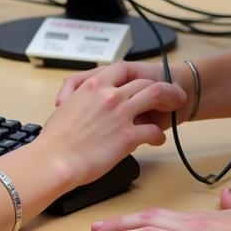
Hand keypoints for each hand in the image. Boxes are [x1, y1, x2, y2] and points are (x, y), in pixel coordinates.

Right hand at [35, 66, 187, 186]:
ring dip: (169, 101)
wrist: (55, 160)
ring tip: (175, 108)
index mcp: (93, 86)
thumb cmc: (56, 140)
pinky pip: (153, 131)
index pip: (121, 70)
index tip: (143, 82)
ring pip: (155, 96)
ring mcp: (121, 114)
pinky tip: (157, 139)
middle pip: (144, 83)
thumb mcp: (66, 107)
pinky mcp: (128, 136)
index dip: (135, 75)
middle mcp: (110, 95)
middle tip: (170, 94)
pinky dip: (158, 135)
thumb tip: (88, 104)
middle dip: (161, 88)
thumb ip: (80, 99)